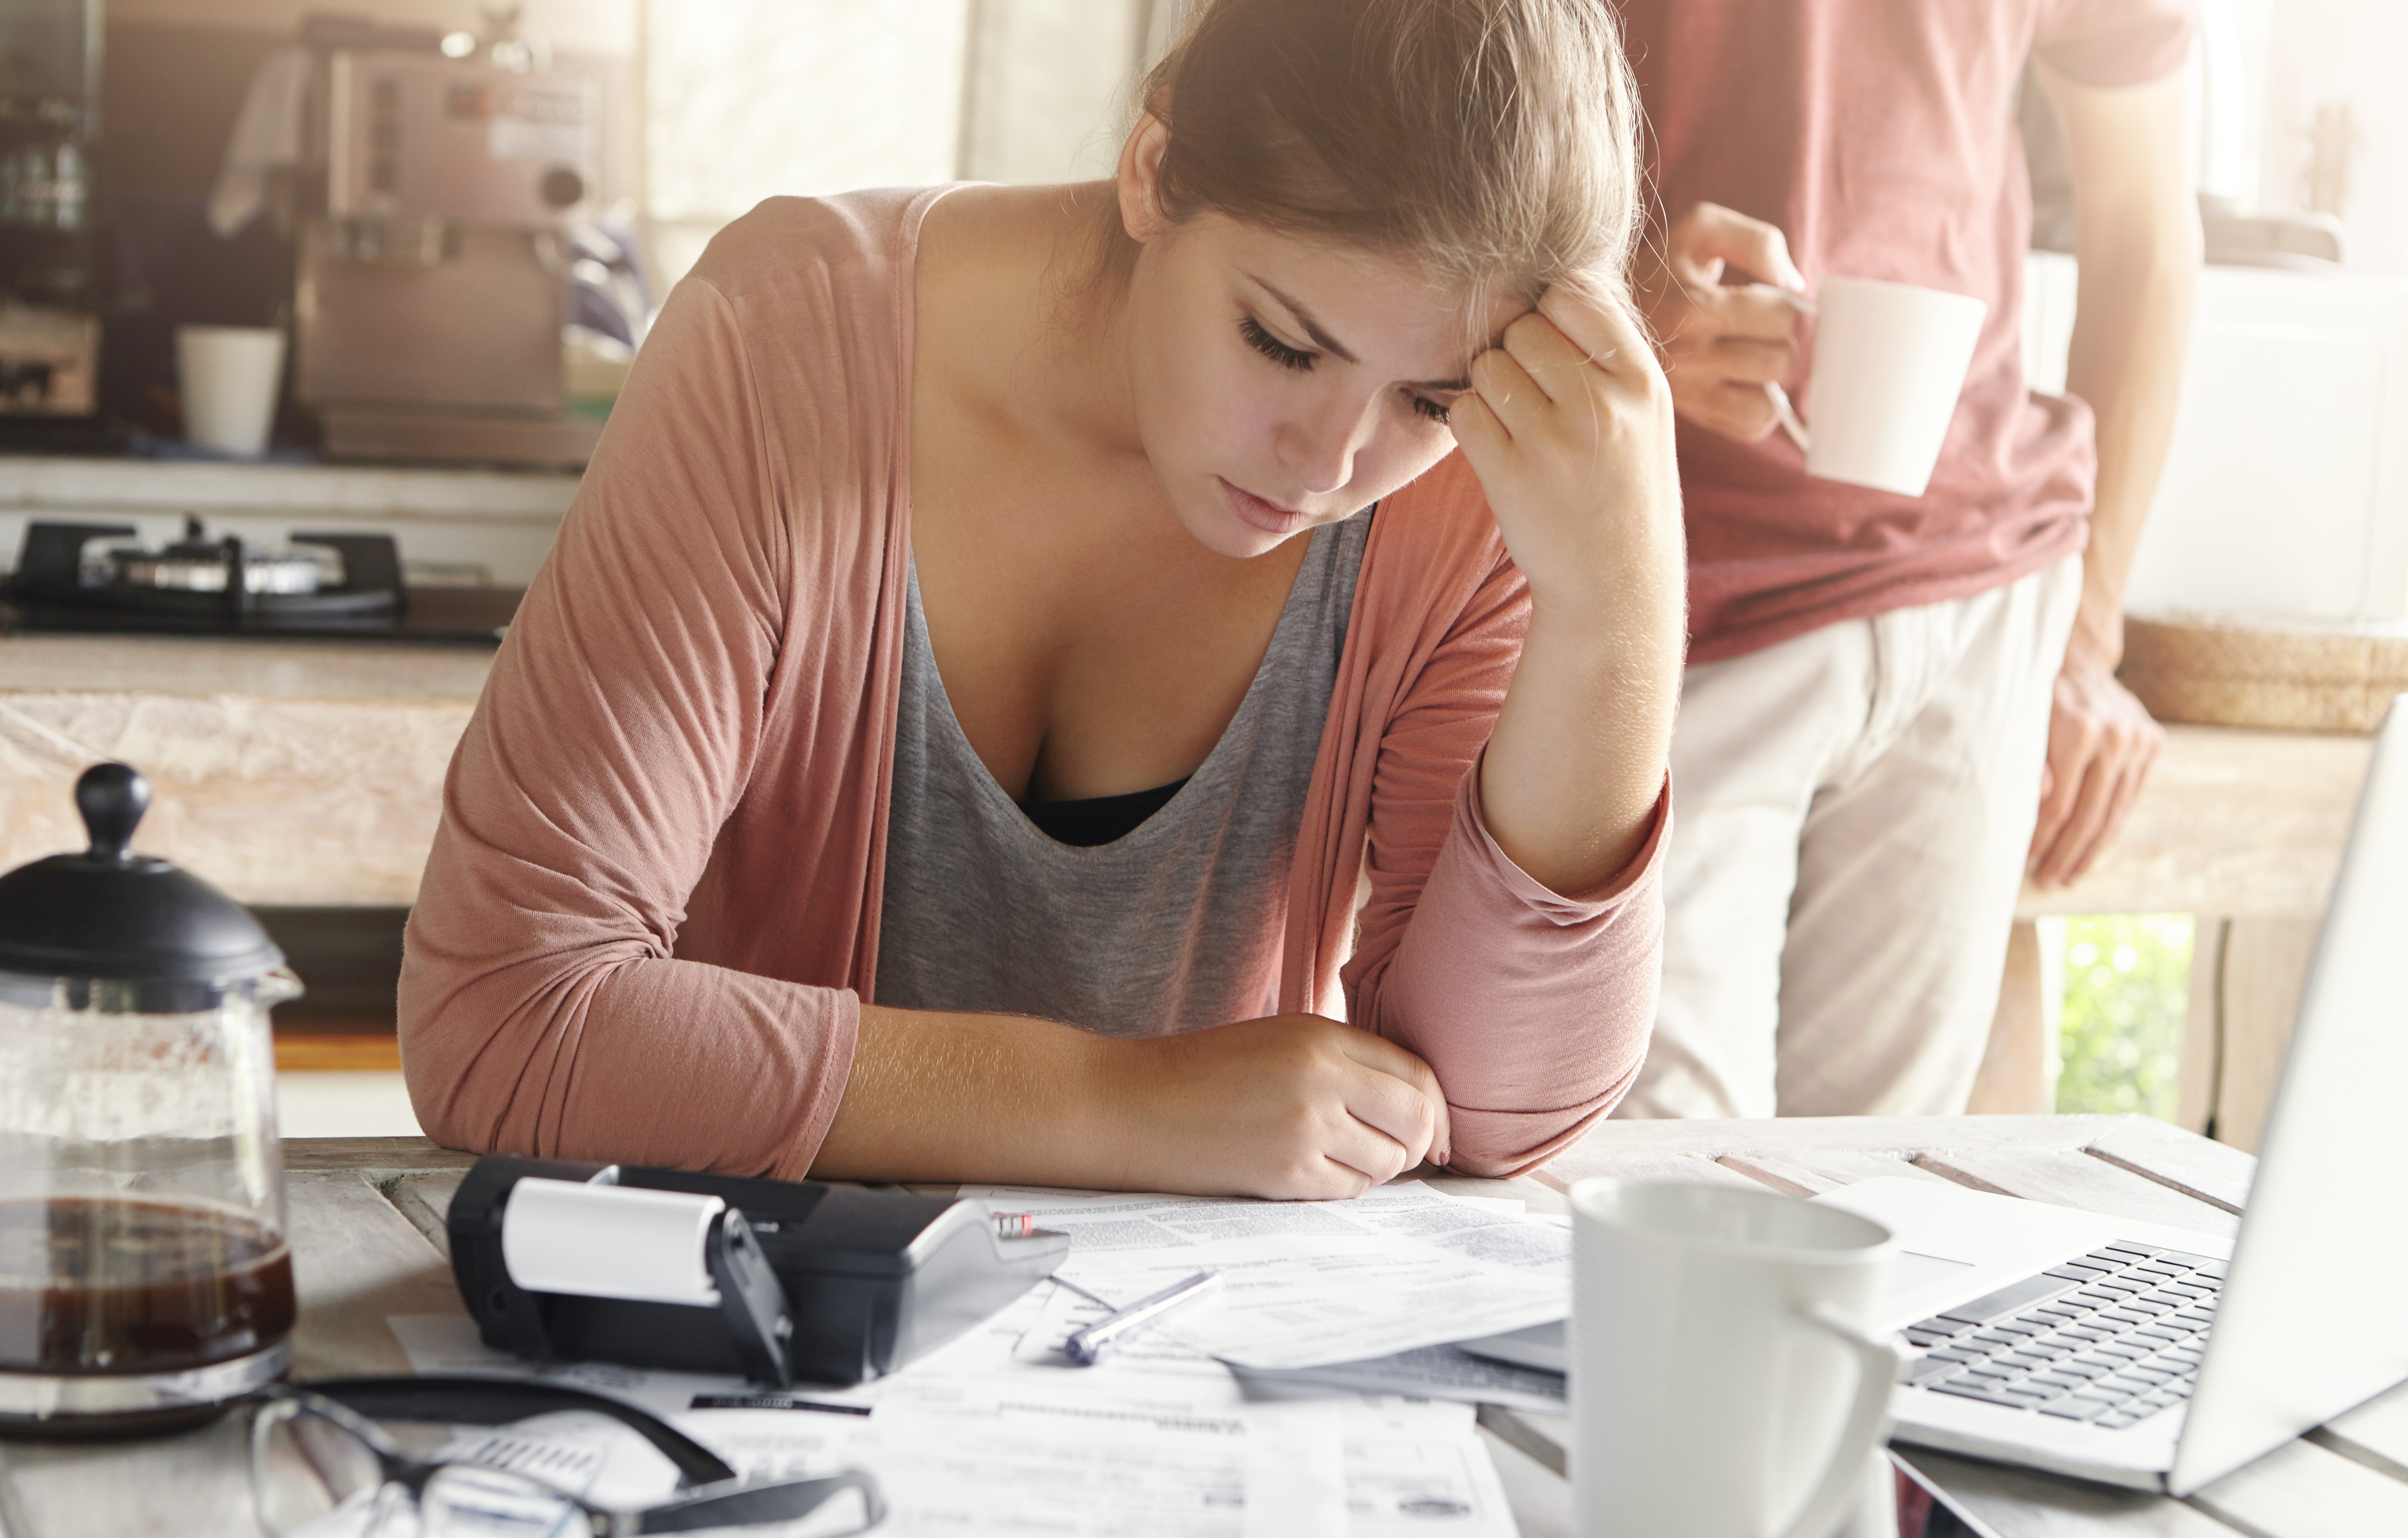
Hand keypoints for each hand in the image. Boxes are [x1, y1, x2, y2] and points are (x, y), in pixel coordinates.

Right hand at [1102, 1014, 1450, 1199]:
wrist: (1129, 1105)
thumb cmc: (1199, 1074)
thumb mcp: (1278, 1040)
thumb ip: (1342, 1062)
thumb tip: (1412, 1106)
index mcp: (1321, 1036)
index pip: (1417, 1073)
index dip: (1436, 1109)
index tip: (1434, 1133)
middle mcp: (1322, 1077)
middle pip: (1416, 1119)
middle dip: (1418, 1144)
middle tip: (1398, 1154)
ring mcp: (1306, 1126)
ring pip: (1388, 1162)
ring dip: (1376, 1168)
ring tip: (1337, 1158)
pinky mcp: (1285, 1172)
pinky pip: (1349, 1190)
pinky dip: (1343, 1187)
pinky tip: (1309, 1172)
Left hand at [1450, 273, 1682, 613]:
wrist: (1617, 584)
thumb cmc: (1623, 488)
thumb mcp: (1644, 414)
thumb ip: (1608, 351)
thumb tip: (1556, 282)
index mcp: (1642, 380)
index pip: (1576, 291)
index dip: (1552, 311)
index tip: (1555, 347)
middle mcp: (1603, 405)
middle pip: (1523, 327)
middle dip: (1517, 354)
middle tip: (1534, 398)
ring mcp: (1555, 441)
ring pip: (1488, 365)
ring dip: (1491, 390)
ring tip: (1519, 428)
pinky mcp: (1510, 476)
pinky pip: (1464, 411)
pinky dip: (1471, 426)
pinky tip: (1499, 451)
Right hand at [1632, 202, 1807, 441]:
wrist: (1591, 314)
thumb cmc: (1658, 267)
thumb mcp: (1701, 228)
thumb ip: (1757, 241)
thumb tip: (1792, 285)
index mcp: (1695, 307)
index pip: (1783, 317)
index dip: (1784, 305)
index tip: (1764, 300)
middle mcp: (1690, 356)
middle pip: (1780, 360)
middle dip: (1778, 340)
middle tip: (1755, 328)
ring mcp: (1688, 394)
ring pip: (1769, 400)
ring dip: (1768, 376)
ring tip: (1747, 354)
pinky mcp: (1690, 417)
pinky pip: (1750, 426)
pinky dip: (1758, 408)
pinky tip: (1741, 382)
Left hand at [2028, 660, 2163, 886]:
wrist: (2078, 661)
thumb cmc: (2036, 697)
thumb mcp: (2020, 723)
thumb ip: (2028, 765)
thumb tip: (2038, 810)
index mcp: (2077, 731)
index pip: (2058, 805)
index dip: (2042, 839)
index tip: (2026, 861)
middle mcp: (2114, 737)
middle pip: (2089, 814)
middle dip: (2067, 854)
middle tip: (2049, 881)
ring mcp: (2138, 740)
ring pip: (2115, 812)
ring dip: (2092, 850)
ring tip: (2071, 877)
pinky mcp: (2152, 743)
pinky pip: (2129, 798)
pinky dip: (2112, 827)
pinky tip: (2094, 850)